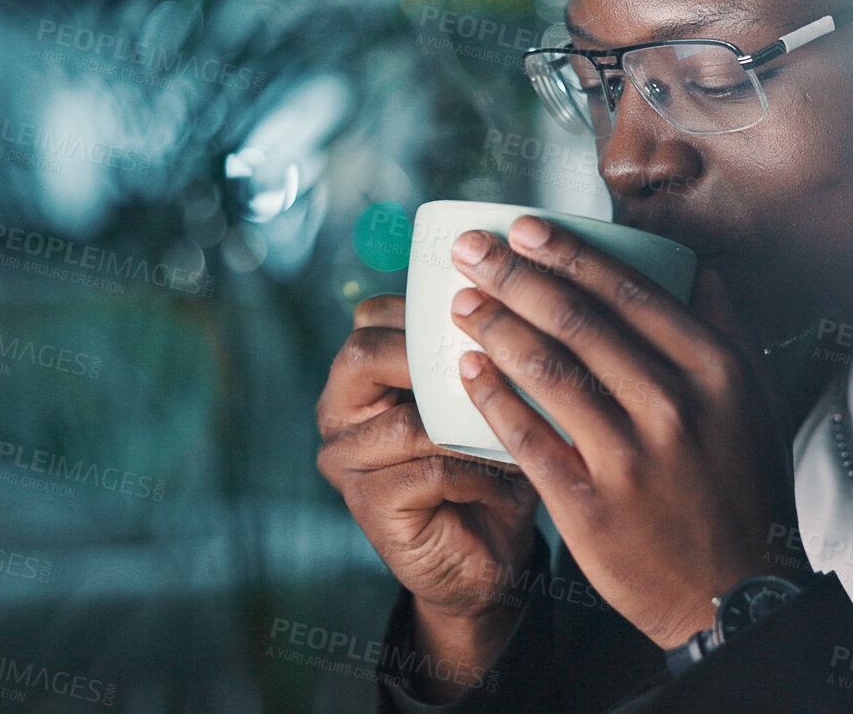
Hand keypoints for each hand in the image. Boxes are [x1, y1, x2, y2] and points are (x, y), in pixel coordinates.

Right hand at [315, 293, 539, 700]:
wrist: (492, 560)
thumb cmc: (493, 467)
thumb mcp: (488, 398)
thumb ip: (477, 351)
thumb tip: (503, 293)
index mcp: (360, 377)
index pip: (373, 317)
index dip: (426, 310)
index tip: (485, 309)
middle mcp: (339, 414)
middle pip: (363, 354)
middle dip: (431, 357)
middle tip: (489, 366)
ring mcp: (345, 463)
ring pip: (404, 420)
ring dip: (469, 426)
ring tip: (513, 434)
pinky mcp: (368, 506)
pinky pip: (428, 470)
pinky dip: (477, 472)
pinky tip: (504, 480)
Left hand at [446, 216, 800, 648]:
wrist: (738, 594)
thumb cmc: (742, 490)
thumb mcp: (754, 400)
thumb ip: (724, 328)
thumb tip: (696, 265)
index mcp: (714, 369)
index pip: (629, 291)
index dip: (568, 254)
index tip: (524, 229)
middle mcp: (674, 406)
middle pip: (579, 321)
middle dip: (515, 276)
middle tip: (471, 250)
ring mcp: (631, 458)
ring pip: (548, 371)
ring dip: (495, 327)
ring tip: (461, 303)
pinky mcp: (591, 506)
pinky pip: (527, 438)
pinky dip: (492, 397)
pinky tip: (468, 370)